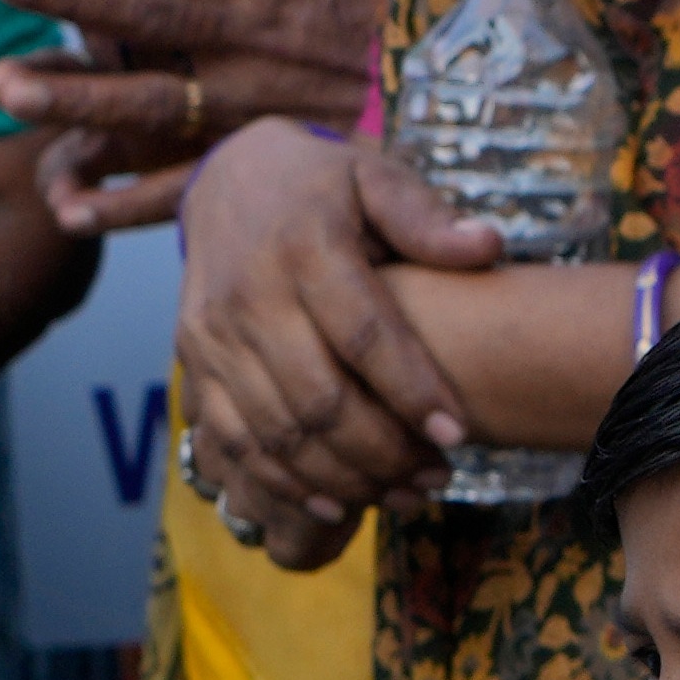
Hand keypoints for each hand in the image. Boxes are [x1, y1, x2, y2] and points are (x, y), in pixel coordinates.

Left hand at [0, 0, 391, 232]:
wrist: (479, 108)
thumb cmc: (416, 14)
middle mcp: (254, 40)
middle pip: (151, 11)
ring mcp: (254, 109)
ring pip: (153, 98)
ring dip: (76, 95)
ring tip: (2, 85)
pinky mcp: (264, 166)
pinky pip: (189, 188)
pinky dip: (129, 204)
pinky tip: (66, 205)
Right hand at [173, 121, 503, 558]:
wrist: (231, 178)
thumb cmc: (323, 185)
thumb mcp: (377, 177)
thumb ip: (427, 217)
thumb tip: (486, 246)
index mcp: (304, 247)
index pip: (362, 333)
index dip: (411, 390)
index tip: (457, 434)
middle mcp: (250, 295)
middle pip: (318, 398)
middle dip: (383, 452)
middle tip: (438, 476)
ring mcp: (214, 335)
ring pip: (277, 431)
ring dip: (344, 478)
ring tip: (405, 495)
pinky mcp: (194, 362)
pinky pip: (234, 441)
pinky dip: (284, 482)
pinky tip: (338, 502)